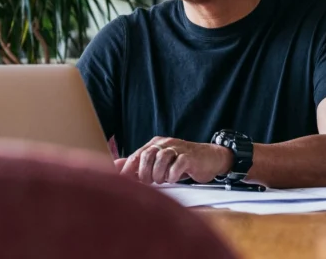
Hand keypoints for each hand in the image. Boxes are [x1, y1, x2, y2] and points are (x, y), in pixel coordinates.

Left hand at [115, 137, 232, 184]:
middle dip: (145, 172)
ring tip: (161, 181)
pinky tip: (172, 179)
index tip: (124, 181)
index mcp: (155, 144)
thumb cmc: (181, 163)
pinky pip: (179, 162)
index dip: (129, 169)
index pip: (137, 154)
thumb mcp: (158, 163)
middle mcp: (165, 144)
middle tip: (149, 182)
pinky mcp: (190, 156)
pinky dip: (173, 173)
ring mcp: (178, 148)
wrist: (209, 158)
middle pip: (148, 154)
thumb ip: (138, 163)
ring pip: (163, 157)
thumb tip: (116, 166)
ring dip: (159, 173)